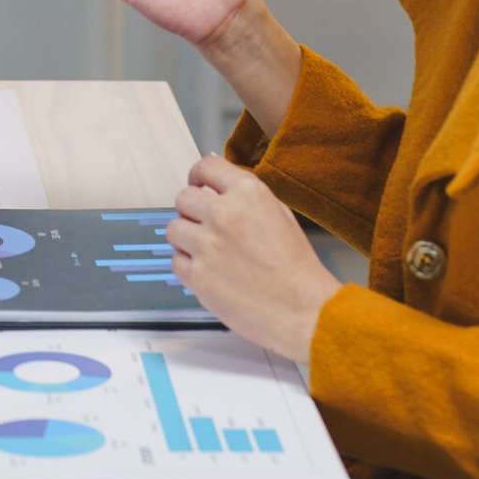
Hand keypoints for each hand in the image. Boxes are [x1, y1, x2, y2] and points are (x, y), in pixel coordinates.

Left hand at [169, 155, 341, 360]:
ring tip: (207, 252)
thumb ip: (246, 199)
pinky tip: (208, 272)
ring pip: (174, 229)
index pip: (206, 167)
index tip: (197, 185)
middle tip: (203, 224)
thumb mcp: (280, 215)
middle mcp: (224, 213)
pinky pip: (175, 261)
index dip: (198, 176)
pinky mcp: (197, 275)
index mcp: (248, 193)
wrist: (304, 310)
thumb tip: (220, 188)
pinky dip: (187, 267)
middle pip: (184, 198)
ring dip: (186, 238)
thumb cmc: (297, 269)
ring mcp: (207, 244)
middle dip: (192, 210)